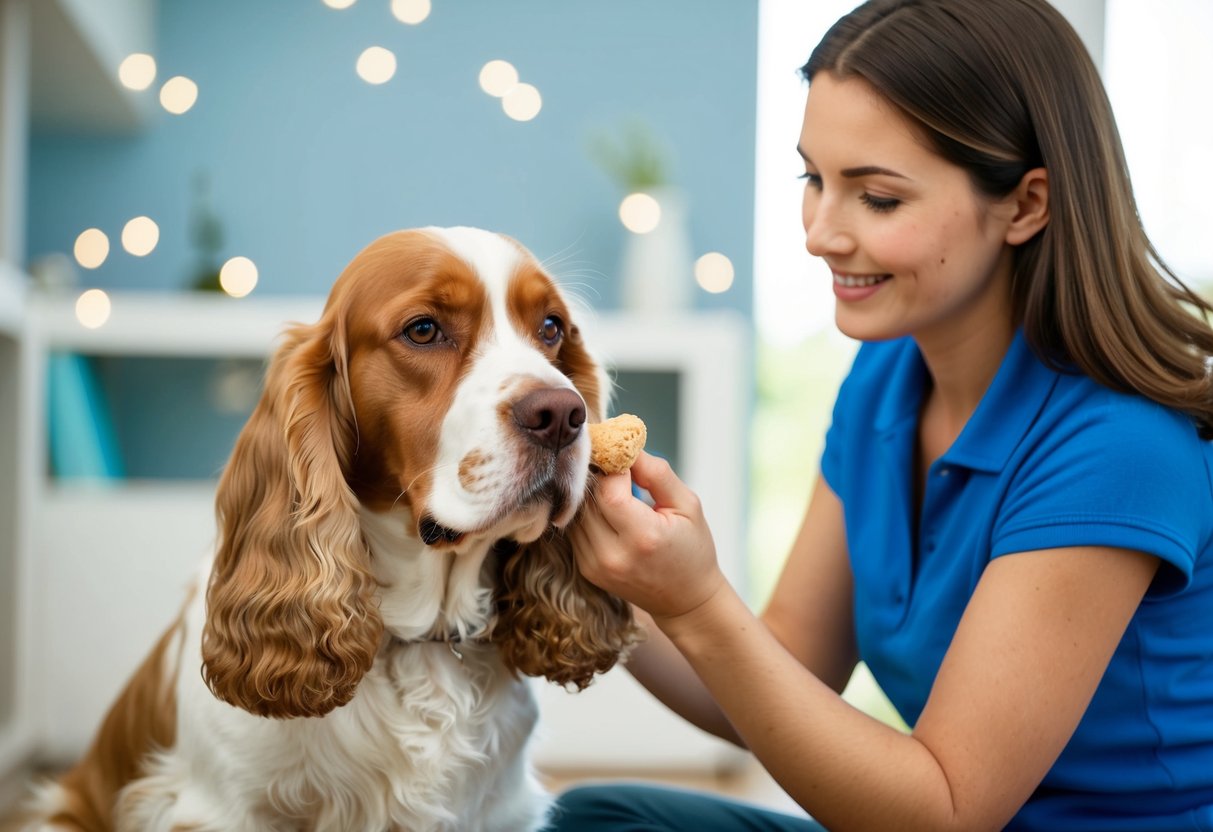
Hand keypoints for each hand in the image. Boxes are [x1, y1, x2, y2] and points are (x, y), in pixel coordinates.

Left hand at [571, 452, 725, 623]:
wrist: (685, 601)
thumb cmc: (692, 549)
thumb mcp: (688, 505)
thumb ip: (657, 474)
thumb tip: (628, 448)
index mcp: (643, 538)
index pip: (609, 492)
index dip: (613, 468)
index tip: (624, 456)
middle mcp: (613, 555)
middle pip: (588, 500)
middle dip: (599, 476)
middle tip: (612, 460)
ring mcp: (596, 565)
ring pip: (577, 513)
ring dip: (591, 493)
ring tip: (612, 484)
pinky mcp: (587, 569)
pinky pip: (577, 528)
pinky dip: (588, 512)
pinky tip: (607, 507)